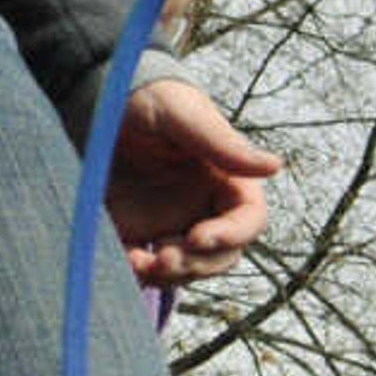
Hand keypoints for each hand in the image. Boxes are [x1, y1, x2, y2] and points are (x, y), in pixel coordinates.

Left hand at [107, 79, 278, 286]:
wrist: (100, 100)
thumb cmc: (151, 99)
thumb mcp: (182, 115)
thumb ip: (223, 144)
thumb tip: (275, 165)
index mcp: (228, 181)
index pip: (248, 220)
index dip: (231, 236)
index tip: (198, 238)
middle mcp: (206, 207)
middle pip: (222, 255)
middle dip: (198, 265)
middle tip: (164, 258)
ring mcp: (175, 223)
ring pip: (189, 268)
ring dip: (171, 275)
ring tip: (142, 263)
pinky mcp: (141, 231)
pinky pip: (148, 265)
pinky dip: (141, 273)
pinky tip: (126, 261)